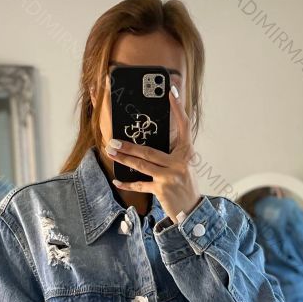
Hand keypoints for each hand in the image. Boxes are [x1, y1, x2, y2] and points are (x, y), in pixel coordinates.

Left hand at [107, 86, 201, 223]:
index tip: (171, 91)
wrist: (191, 210)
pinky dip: (127, 183)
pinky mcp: (161, 190)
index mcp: (186, 153)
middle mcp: (179, 163)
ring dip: (124, 159)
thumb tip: (149, 141)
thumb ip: (171, 153)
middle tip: (113, 140)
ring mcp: (170, 177)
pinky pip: (140, 184)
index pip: (183, 125)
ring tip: (111, 152)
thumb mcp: (183, 165)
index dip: (177, 108)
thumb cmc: (184, 184)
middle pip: (150, 150)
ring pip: (142, 165)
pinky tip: (117, 179)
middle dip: (129, 145)